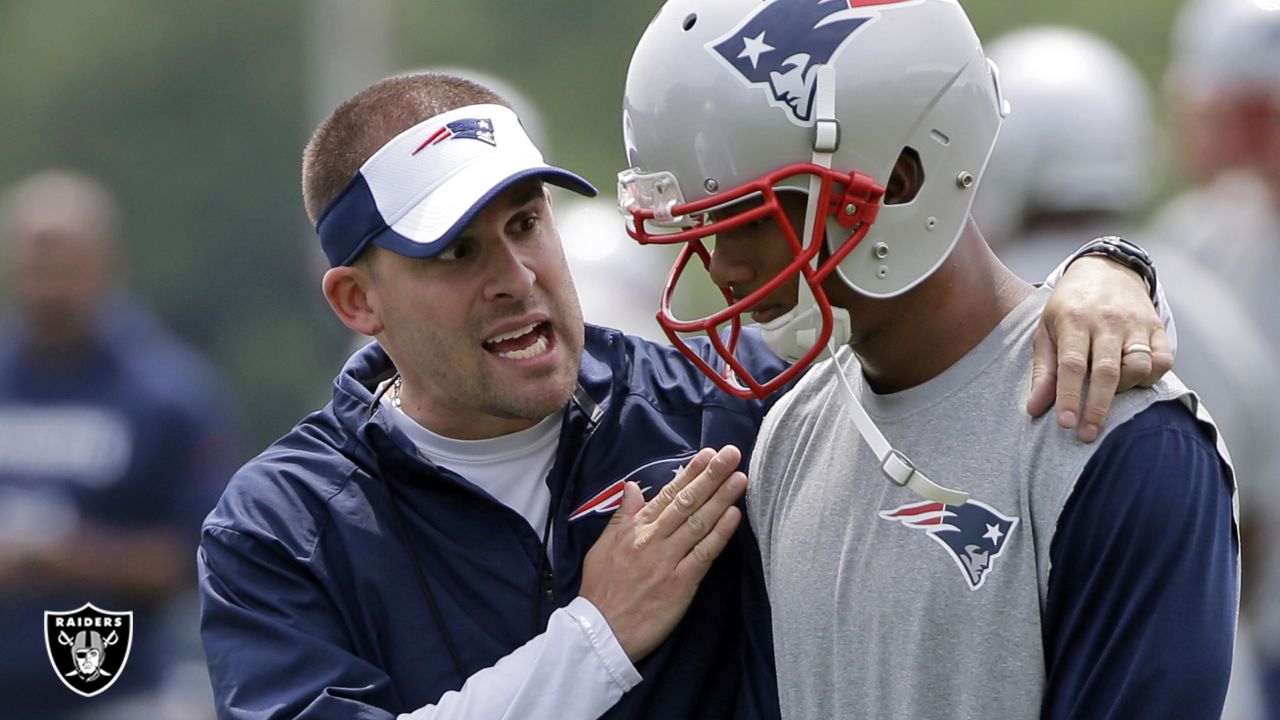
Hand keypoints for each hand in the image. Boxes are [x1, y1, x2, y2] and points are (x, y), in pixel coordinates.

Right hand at [579, 446, 746, 661]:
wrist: (600, 632)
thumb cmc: (601, 590)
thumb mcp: (603, 546)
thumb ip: (622, 516)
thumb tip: (631, 487)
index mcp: (635, 529)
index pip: (668, 494)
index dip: (690, 473)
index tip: (709, 454)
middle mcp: (653, 540)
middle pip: (687, 502)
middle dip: (711, 476)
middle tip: (732, 454)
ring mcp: (668, 561)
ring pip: (699, 523)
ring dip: (721, 498)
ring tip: (740, 478)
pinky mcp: (681, 584)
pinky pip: (704, 554)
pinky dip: (720, 534)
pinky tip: (734, 516)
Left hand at [1028, 256, 1172, 440]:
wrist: (1105, 269)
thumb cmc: (1069, 306)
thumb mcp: (1046, 331)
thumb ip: (1043, 371)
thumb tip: (1035, 409)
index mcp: (1073, 320)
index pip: (1072, 365)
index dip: (1070, 397)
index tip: (1066, 424)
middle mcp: (1106, 321)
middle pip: (1107, 371)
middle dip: (1098, 407)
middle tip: (1087, 434)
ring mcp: (1135, 323)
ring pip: (1139, 366)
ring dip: (1126, 390)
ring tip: (1108, 397)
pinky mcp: (1157, 326)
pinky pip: (1163, 360)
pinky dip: (1152, 377)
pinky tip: (1135, 382)